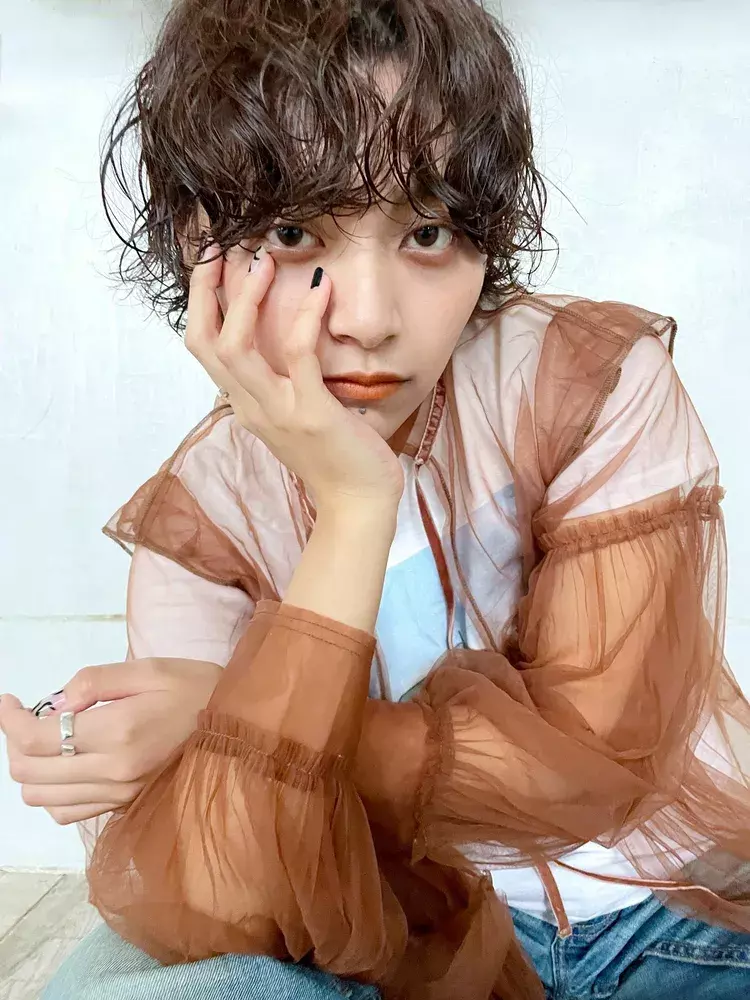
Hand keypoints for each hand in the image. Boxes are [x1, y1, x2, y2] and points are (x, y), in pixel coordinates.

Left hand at [0, 658, 221, 824]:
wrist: (238, 727)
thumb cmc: (196, 689)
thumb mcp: (150, 669)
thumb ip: (97, 681)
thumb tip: (56, 702)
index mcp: (119, 732)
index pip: (37, 738)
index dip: (10, 719)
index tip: (9, 701)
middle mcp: (114, 772)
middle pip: (30, 773)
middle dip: (15, 742)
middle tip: (26, 715)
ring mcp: (119, 795)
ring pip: (43, 798)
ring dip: (32, 768)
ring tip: (46, 739)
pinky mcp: (124, 806)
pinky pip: (68, 812)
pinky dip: (53, 791)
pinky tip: (68, 764)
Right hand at [185, 244, 404, 507]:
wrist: (358, 504)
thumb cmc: (336, 456)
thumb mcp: (295, 414)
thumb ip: (281, 381)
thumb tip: (284, 338)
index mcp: (244, 404)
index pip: (203, 345)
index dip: (200, 298)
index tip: (211, 257)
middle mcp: (249, 406)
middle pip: (203, 340)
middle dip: (204, 288)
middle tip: (221, 244)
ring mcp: (277, 411)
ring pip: (235, 345)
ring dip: (244, 297)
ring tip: (262, 258)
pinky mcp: (311, 413)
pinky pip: (297, 354)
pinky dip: (305, 315)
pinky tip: (322, 287)